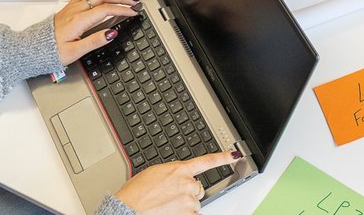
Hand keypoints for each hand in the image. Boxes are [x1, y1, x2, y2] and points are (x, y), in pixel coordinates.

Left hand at [52, 0, 140, 64]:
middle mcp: (75, 10)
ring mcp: (71, 7)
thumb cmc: (52, 51)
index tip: (133, 12)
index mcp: (79, 21)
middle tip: (134, 1)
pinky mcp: (68, 8)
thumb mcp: (75, 52)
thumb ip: (94, 41)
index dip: (122, 10)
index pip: (106, 10)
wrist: (33, 48)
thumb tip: (111, 33)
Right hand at [112, 152, 239, 213]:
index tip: (235, 155)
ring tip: (165, 205)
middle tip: (168, 196)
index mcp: (179, 169)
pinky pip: (193, 214)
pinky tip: (170, 211)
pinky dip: (185, 213)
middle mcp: (188, 183)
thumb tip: (180, 176)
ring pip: (194, 202)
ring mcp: (189, 200)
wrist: (128, 208)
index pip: (207, 161)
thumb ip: (173, 172)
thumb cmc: (136, 192)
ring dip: (184, 204)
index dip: (223, 157)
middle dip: (187, 191)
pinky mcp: (188, 213)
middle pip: (197, 187)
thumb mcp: (155, 172)